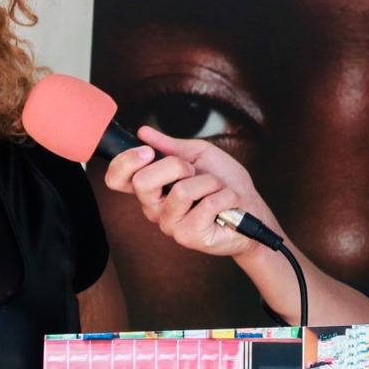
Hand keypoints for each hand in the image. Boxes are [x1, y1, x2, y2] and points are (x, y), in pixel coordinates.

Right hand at [101, 126, 283, 263]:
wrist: (252, 209)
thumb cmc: (226, 183)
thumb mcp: (199, 155)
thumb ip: (171, 146)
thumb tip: (143, 132)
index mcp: (152, 187)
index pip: (117, 179)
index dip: (125, 162)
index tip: (148, 151)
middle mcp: (154, 207)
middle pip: (142, 182)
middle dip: (176, 166)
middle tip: (193, 171)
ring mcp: (170, 224)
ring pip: (181, 191)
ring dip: (210, 182)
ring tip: (218, 190)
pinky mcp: (188, 236)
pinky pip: (205, 205)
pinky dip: (224, 196)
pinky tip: (227, 204)